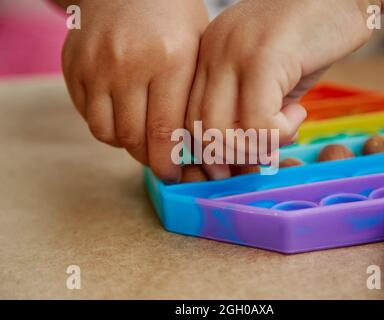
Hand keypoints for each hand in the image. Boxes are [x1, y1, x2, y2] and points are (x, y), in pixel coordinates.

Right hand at [62, 0, 207, 181]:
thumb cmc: (172, 18)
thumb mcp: (197, 49)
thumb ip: (194, 98)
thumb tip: (194, 150)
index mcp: (170, 59)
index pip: (165, 131)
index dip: (168, 162)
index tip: (173, 176)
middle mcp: (128, 63)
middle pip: (134, 137)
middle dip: (149, 160)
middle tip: (160, 164)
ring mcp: (95, 65)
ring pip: (106, 133)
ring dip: (126, 146)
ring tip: (142, 141)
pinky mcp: (72, 66)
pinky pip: (88, 116)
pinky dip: (107, 127)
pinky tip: (124, 118)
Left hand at [185, 0, 374, 178]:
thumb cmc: (308, 39)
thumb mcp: (269, 78)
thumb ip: (248, 112)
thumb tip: (243, 157)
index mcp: (206, 58)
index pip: (186, 119)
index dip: (209, 152)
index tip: (237, 164)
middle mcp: (211, 53)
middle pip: (197, 129)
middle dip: (230, 158)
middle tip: (263, 154)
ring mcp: (233, 53)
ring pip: (219, 132)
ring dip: (256, 147)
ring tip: (285, 130)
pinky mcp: (263, 58)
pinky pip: (257, 123)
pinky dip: (280, 133)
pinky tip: (300, 112)